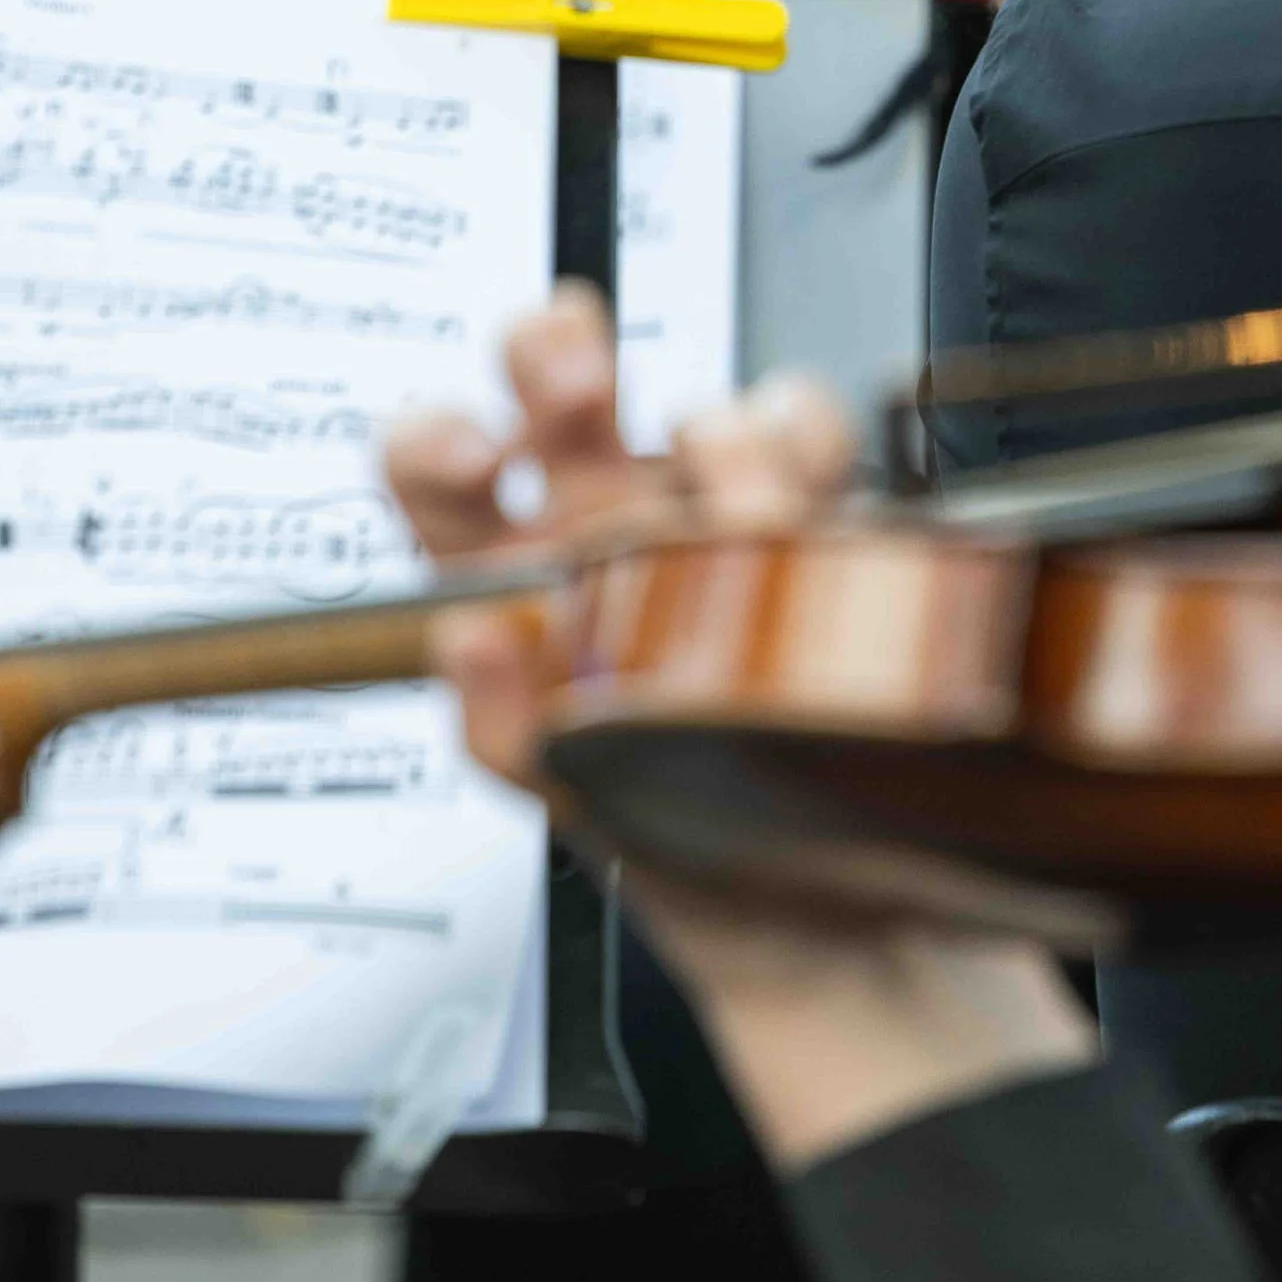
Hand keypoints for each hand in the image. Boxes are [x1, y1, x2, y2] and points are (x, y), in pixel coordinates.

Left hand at [389, 292, 1091, 1163]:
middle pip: (554, 385)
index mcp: (523, 593)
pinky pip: (809, 436)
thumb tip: (467, 642)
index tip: (474, 454)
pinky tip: (810, 499)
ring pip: (697, 403)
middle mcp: (610, 533)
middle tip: (579, 386)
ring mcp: (716, 518)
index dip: (438, 439)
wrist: (843, 930)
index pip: (441, 481)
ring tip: (737, 504)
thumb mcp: (583, 816)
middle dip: (556, 352)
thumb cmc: (697, 872)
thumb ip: (510, 737)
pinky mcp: (815, 523)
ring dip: (716, 429)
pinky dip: (810, 444)